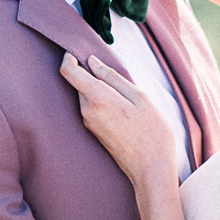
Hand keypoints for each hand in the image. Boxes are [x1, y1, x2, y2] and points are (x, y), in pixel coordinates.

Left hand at [60, 51, 178, 193]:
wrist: (151, 169)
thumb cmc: (151, 132)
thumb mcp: (139, 97)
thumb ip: (113, 77)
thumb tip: (92, 62)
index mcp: (97, 98)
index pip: (68, 71)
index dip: (69, 57)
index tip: (78, 50)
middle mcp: (86, 110)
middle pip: (76, 81)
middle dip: (87, 71)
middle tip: (110, 67)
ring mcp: (88, 122)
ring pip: (84, 94)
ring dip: (96, 86)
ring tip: (121, 89)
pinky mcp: (93, 130)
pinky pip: (90, 106)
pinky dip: (99, 98)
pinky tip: (120, 103)